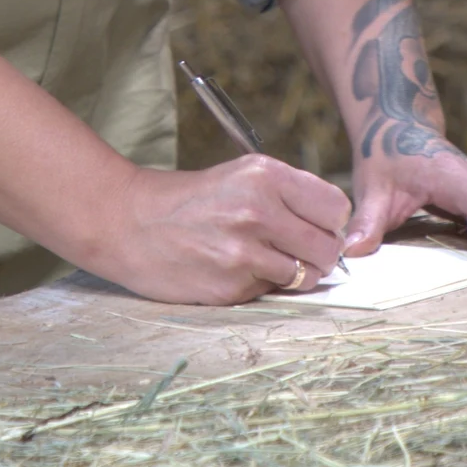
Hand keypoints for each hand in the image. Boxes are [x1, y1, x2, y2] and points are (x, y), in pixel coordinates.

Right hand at [101, 155, 352, 304]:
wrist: (131, 222)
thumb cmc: (191, 199)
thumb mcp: (242, 175)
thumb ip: (289, 194)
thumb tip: (335, 226)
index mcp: (266, 175)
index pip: (335, 207)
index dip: (330, 221)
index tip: (317, 226)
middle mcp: (259, 210)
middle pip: (328, 247)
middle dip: (319, 253)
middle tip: (297, 250)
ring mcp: (245, 252)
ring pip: (307, 276)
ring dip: (294, 274)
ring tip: (266, 260)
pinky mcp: (232, 286)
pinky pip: (272, 292)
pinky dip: (262, 285)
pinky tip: (236, 269)